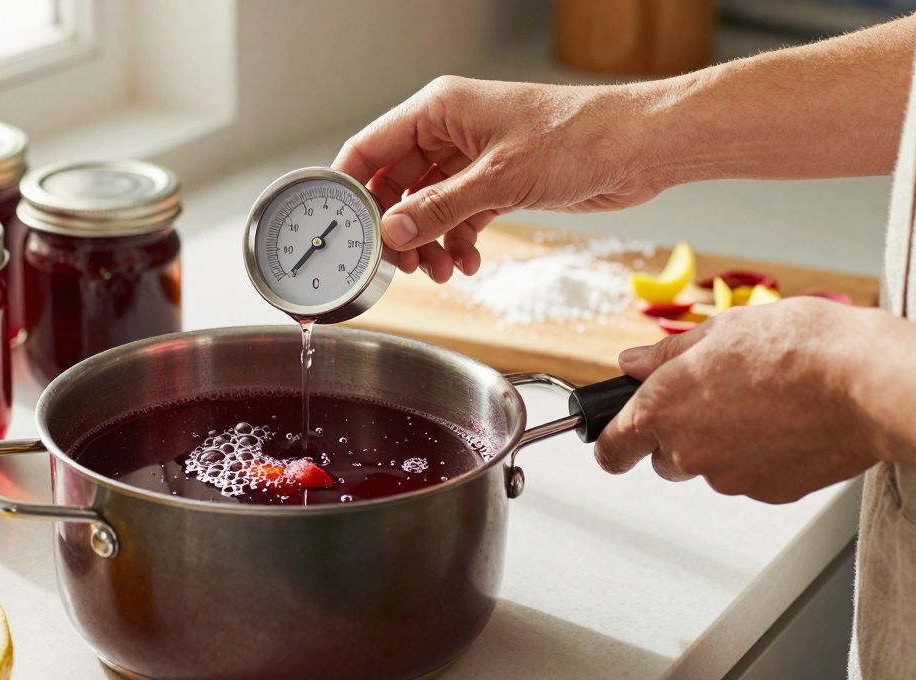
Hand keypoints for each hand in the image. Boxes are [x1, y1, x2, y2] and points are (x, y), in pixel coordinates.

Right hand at [333, 76, 664, 282]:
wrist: (637, 148)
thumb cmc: (577, 137)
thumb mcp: (498, 180)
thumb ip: (438, 209)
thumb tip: (390, 233)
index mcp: (440, 109)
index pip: (370, 146)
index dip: (350, 187)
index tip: (341, 227)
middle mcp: (451, 131)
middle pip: (396, 184)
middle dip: (395, 228)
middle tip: (396, 264)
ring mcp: (474, 158)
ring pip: (428, 206)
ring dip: (429, 242)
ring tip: (439, 271)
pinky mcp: (497, 182)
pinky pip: (459, 217)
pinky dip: (458, 242)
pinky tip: (467, 262)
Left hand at [594, 298, 884, 503]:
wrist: (866, 382)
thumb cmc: (799, 348)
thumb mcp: (720, 330)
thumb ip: (667, 353)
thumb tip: (634, 362)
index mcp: (661, 410)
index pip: (611, 449)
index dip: (610, 445)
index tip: (611, 443)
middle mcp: (688, 452)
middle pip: (664, 458)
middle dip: (679, 435)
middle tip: (717, 399)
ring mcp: (729, 478)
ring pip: (710, 467)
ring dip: (724, 443)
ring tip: (764, 403)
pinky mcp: (769, 492)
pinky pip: (751, 475)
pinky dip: (761, 456)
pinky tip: (787, 423)